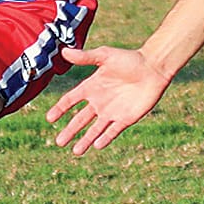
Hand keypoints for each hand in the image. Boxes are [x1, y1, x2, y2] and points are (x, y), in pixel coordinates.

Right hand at [45, 45, 172, 155]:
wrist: (153, 68)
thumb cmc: (130, 59)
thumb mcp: (105, 56)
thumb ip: (86, 57)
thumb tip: (64, 51)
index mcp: (91, 86)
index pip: (71, 100)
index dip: (60, 108)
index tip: (49, 118)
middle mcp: (99, 101)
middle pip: (80, 120)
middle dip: (70, 131)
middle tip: (59, 143)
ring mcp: (112, 111)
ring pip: (95, 130)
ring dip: (85, 140)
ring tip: (76, 152)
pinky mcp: (125, 119)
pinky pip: (113, 131)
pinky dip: (105, 139)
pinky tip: (96, 146)